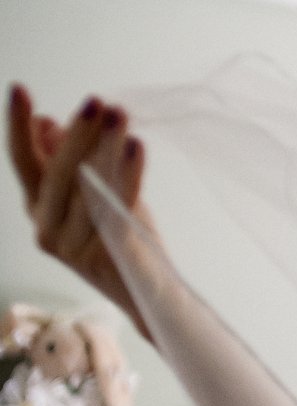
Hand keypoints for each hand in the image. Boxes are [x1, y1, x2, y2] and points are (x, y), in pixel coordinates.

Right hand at [7, 85, 157, 338]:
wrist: (149, 296)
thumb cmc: (121, 240)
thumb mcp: (91, 197)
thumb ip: (68, 165)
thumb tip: (49, 124)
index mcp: (39, 209)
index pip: (23, 162)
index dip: (19, 126)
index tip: (20, 89)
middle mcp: (47, 228)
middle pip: (57, 172)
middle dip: (76, 133)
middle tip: (95, 101)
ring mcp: (74, 246)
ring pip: (89, 186)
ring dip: (106, 146)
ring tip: (119, 113)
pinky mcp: (106, 254)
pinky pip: (117, 206)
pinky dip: (128, 173)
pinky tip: (136, 146)